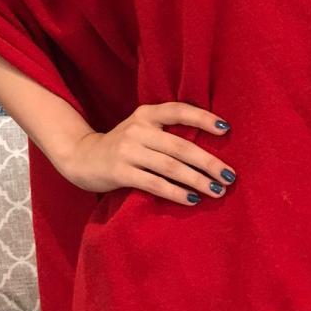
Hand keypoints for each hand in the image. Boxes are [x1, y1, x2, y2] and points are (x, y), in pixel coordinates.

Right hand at [59, 102, 236, 205]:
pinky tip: (192, 200)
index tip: (226, 129)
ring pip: (171, 167)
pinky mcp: (119, 172)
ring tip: (218, 190)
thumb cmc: (123, 147)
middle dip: (209, 162)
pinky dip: (176, 193)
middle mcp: (138, 129)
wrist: (80, 157)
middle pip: (181, 146)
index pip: (179, 110)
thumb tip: (209, 150)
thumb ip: (167, 132)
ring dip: (198, 180)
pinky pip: (155, 184)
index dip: (203, 118)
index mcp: (146, 114)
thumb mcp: (141, 130)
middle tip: (230, 176)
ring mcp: (127, 151)